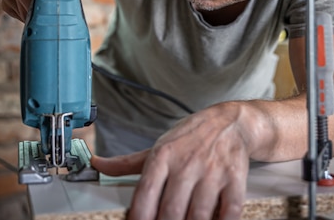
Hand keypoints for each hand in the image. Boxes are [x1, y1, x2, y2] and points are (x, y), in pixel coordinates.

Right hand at [0, 0, 84, 20]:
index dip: (50, 0)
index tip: (60, 9)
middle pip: (30, 2)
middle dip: (45, 12)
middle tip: (59, 17)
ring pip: (23, 11)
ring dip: (37, 15)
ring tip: (50, 12)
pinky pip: (18, 14)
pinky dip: (28, 15)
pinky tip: (36, 9)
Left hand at [92, 102, 251, 219]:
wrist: (230, 122)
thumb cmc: (190, 137)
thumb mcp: (158, 146)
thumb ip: (128, 163)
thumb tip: (98, 165)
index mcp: (163, 157)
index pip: (145, 194)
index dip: (139, 217)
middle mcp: (186, 164)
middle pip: (171, 211)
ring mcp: (212, 172)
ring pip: (198, 216)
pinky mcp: (235, 179)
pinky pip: (229, 212)